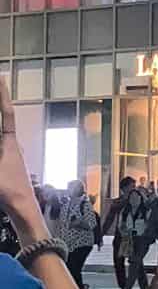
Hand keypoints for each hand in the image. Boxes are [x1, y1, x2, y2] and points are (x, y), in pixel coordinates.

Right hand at [0, 75, 44, 238]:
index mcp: (9, 142)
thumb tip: (1, 138)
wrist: (24, 211)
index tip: (1, 78)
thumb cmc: (9, 191)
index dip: (2, 95)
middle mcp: (12, 145)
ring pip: (0, 135)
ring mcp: (11, 156)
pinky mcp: (7, 167)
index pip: (5, 112)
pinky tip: (0, 140)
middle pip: (1, 121)